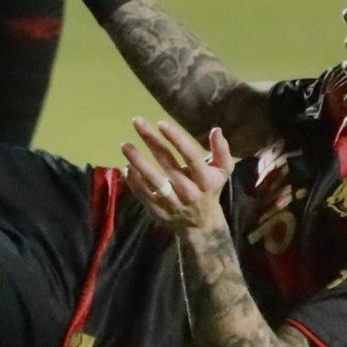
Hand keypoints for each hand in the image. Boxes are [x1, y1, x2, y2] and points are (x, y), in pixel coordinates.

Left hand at [122, 117, 233, 234]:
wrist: (202, 225)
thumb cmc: (209, 189)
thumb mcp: (221, 173)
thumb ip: (221, 152)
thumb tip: (216, 130)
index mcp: (205, 180)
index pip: (192, 157)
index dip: (177, 140)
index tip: (162, 123)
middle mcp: (190, 192)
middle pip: (168, 164)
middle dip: (152, 141)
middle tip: (137, 121)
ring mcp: (174, 203)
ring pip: (154, 181)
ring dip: (138, 162)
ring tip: (125, 145)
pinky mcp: (159, 212)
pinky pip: (144, 195)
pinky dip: (134, 181)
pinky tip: (126, 166)